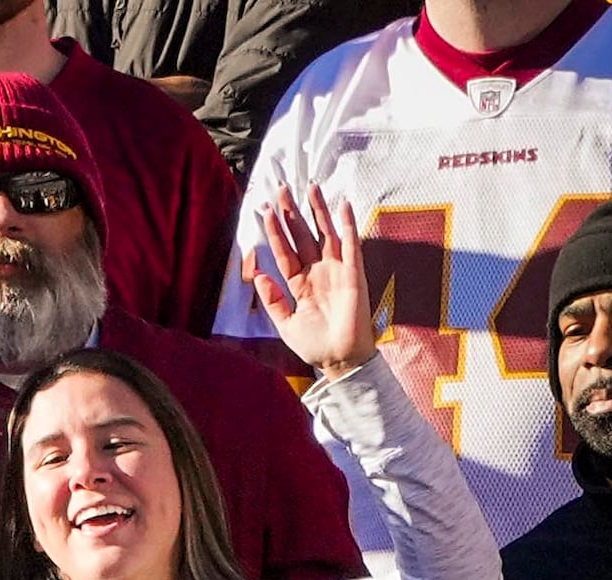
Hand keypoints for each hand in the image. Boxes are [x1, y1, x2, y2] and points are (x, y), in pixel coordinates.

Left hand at [247, 186, 373, 379]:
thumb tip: (258, 275)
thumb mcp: (285, 323)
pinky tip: (343, 206)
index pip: (284, 251)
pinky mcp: (354, 274)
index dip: (274, 232)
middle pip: (303, 235)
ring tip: (311, 187)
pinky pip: (351, 245)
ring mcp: (336, 270)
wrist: (339, 359)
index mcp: (299, 283)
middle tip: (282, 189)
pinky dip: (347, 226)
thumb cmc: (314, 344)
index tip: (263, 211)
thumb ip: (272, 300)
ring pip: (325, 233)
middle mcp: (317, 272)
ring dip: (318, 211)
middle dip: (293, 213)